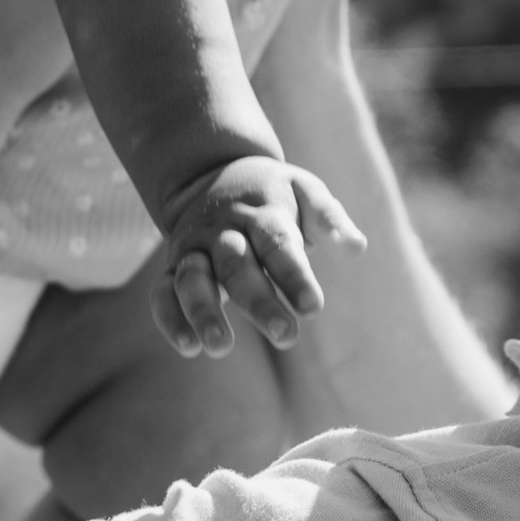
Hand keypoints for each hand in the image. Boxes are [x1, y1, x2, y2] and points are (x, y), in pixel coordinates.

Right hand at [151, 153, 364, 357]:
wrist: (210, 172)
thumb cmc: (272, 193)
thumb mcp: (305, 190)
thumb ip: (330, 218)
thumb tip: (357, 247)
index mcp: (262, 213)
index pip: (278, 244)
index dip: (294, 276)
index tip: (312, 308)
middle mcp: (223, 232)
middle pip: (236, 265)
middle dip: (259, 302)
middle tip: (286, 336)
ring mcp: (193, 249)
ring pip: (192, 279)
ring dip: (203, 312)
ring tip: (220, 347)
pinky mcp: (172, 268)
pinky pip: (162, 293)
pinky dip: (170, 319)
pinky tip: (189, 348)